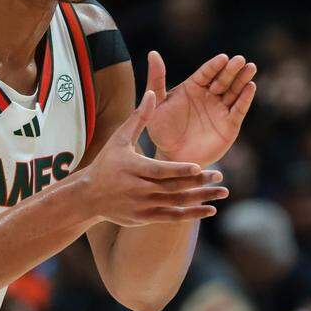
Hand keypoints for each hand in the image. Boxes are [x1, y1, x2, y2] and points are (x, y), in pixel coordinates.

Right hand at [83, 90, 228, 226]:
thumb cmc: (107, 163)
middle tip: (219, 175)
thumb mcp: (120, 139)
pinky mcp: (145, 217)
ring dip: (201, 199)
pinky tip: (209, 209)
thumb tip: (152, 92)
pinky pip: (172, 217)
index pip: (159, 171)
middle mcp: (137, 189)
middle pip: (171, 187)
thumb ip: (139, 117)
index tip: (199, 167)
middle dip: (197, 183)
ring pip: (176, 203)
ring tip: (222, 192)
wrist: (89, 196)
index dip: (179, 170)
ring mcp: (142, 205)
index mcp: (132, 168)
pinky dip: (191, 214)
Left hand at [144, 51, 256, 165]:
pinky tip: (250, 87)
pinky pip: (238, 109)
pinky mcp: (230, 124)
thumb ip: (157, 79)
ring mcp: (220, 109)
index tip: (223, 57)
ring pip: (234, 91)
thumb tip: (153, 52)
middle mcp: (209, 95)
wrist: (172, 157)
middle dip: (232, 69)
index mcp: (193, 87)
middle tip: (240, 59)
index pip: (206, 73)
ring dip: (242, 79)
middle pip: (223, 79)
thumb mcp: (156, 104)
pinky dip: (245, 98)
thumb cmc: (162, 130)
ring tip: (250, 67)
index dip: (215, 65)